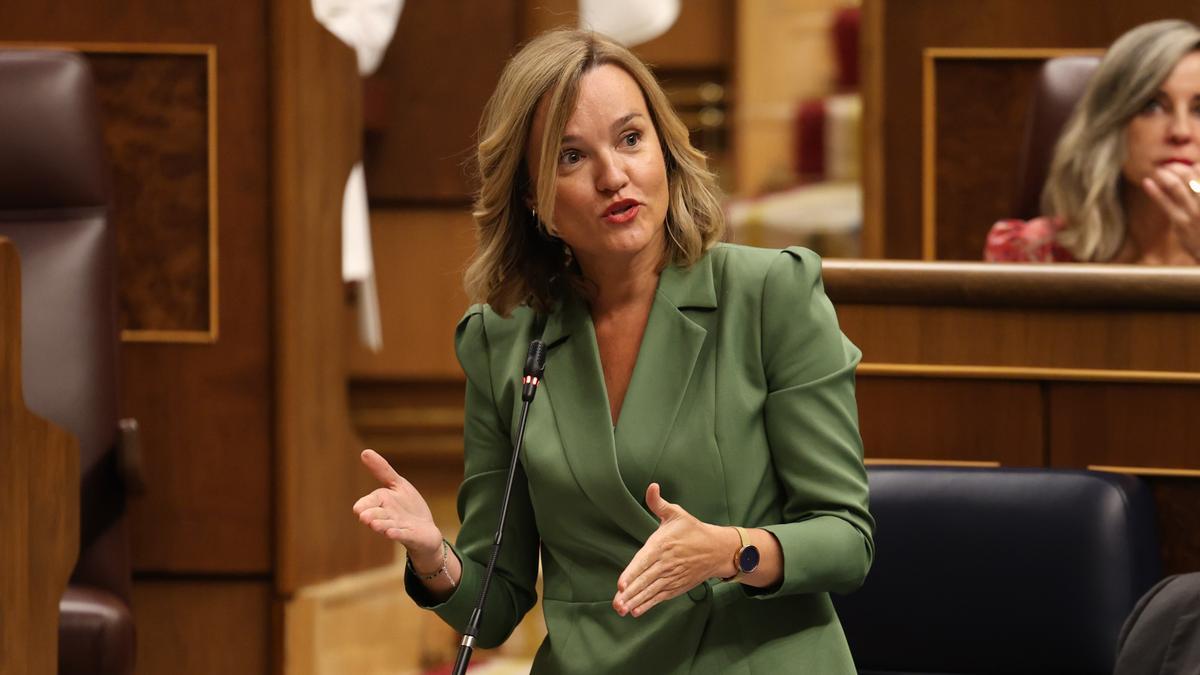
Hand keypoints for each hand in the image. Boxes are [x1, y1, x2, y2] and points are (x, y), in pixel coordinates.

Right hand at [352, 449, 442, 564]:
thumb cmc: (408, 507)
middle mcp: (386, 517)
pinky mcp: (410, 536)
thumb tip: (364, 451)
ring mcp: (398, 527)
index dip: (365, 505)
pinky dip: (397, 534)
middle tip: (364, 517)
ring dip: (382, 526)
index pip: (368, 503)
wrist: (425, 530)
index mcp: (381, 503)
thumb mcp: (398, 484)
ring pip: (387, 526)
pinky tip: (392, 533)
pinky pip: (402, 535)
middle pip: (376, 516)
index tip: (358, 508)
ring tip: (375, 525)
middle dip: (371, 516)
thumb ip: (382, 470)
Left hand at [612, 483, 736, 617]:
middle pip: (645, 580)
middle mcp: (666, 563)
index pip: (644, 561)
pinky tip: (637, 611)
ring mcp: (672, 576)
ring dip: (636, 601)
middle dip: (630, 593)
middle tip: (616, 603)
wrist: (717, 549)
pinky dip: (649, 604)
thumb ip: (658, 503)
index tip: (621, 584)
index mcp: (662, 545)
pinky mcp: (677, 586)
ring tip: (622, 610)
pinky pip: (661, 597)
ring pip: (651, 591)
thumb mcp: (676, 513)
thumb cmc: (692, 530)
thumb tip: (651, 486)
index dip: (632, 573)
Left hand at [1142, 165, 1199, 258]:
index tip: (1182, 163)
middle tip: (1167, 164)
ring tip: (1159, 170)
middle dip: (1176, 167)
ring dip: (1165, 175)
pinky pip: (1165, 204)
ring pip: (1176, 187)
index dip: (1191, 165)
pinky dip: (1155, 192)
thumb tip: (1196, 166)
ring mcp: (1193, 213)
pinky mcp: (1180, 222)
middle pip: (1188, 175)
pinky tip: (1147, 183)